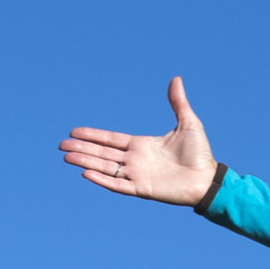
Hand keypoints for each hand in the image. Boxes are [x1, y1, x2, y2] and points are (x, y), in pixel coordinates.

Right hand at [60, 79, 218, 205]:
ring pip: (105, 168)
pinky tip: (86, 173)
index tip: (75, 131)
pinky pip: (117, 185)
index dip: (93, 135)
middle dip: (82, 148)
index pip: (111, 140)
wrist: (208, 179)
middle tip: (61, 144)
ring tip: (66, 156)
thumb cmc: (200, 153)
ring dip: (85, 161)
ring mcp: (137, 175)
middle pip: (102, 153)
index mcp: (141, 145)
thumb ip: (178, 102)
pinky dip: (102, 180)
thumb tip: (176, 79)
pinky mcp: (142, 189)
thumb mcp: (188, 123)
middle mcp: (135, 160)